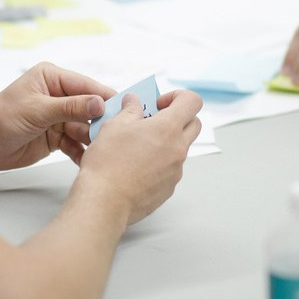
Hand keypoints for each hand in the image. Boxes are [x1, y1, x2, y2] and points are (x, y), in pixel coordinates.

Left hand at [0, 62, 115, 170]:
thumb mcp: (36, 110)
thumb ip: (70, 107)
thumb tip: (100, 103)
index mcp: (52, 78)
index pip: (87, 86)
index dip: (106, 98)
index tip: (126, 110)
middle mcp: (58, 95)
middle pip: (90, 108)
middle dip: (102, 122)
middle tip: (117, 135)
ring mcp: (58, 117)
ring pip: (85, 128)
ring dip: (93, 140)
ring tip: (104, 151)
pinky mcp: (56, 136)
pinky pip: (76, 143)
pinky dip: (82, 152)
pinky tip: (89, 161)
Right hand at [76, 90, 201, 225]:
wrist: (104, 201)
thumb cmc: (107, 162)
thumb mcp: (114, 126)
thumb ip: (129, 110)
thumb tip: (134, 102)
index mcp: (167, 128)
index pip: (192, 102)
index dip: (177, 97)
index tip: (158, 104)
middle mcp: (178, 149)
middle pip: (194, 124)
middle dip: (177, 118)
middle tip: (152, 122)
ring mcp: (175, 171)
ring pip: (180, 148)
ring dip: (166, 142)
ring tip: (137, 147)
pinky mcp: (168, 188)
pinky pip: (170, 169)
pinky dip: (158, 163)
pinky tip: (135, 168)